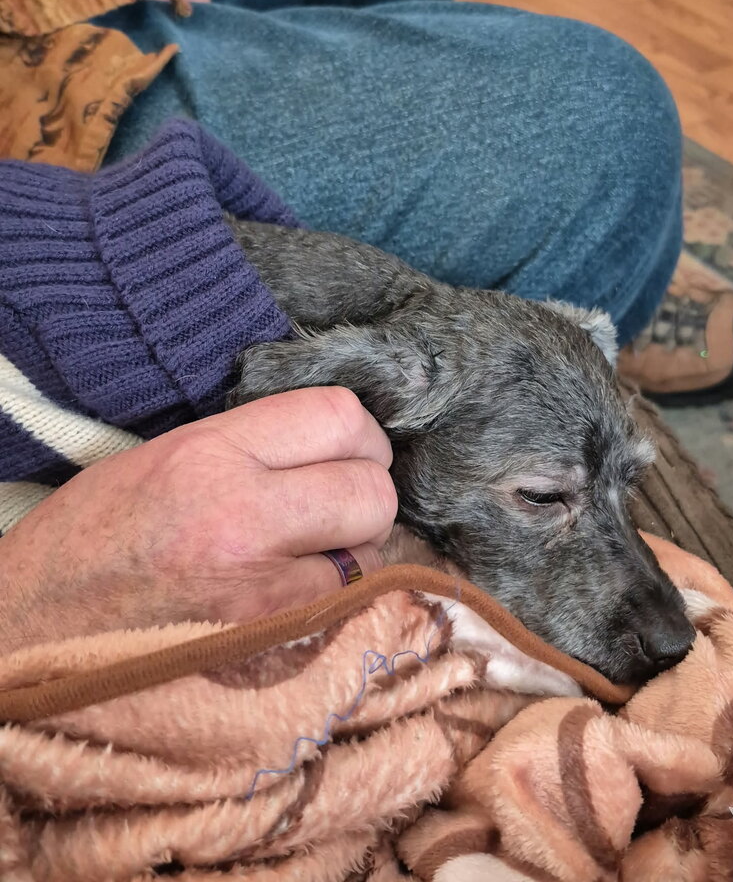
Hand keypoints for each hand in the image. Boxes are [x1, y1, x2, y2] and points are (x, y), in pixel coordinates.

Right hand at [0, 389, 396, 651]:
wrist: (28, 635)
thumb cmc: (85, 542)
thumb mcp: (156, 458)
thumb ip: (246, 444)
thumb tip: (324, 444)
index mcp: (208, 453)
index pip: (337, 416)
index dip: (360, 433)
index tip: (350, 448)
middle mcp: (241, 514)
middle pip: (373, 487)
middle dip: (369, 490)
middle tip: (341, 499)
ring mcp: (257, 588)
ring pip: (370, 551)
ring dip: (355, 547)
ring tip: (312, 547)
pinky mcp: (262, 642)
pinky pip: (340, 604)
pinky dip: (334, 593)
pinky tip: (296, 587)